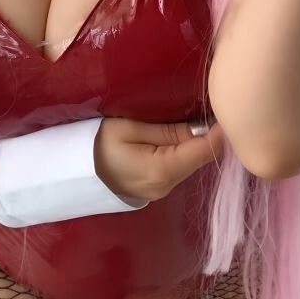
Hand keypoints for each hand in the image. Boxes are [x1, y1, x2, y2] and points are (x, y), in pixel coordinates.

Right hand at [94, 117, 224, 201]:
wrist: (73, 172)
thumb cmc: (97, 143)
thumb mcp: (130, 128)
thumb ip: (169, 130)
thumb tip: (202, 126)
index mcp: (163, 170)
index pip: (204, 151)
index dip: (220, 131)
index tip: (226, 110)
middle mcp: (167, 186)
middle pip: (200, 158)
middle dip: (211, 135)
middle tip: (216, 108)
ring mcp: (162, 191)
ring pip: (191, 163)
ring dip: (198, 142)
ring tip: (202, 117)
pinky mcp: (157, 189)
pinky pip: (180, 167)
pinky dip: (186, 151)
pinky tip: (185, 135)